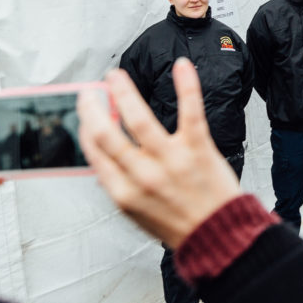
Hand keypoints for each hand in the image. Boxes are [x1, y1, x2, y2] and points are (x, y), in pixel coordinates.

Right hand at [78, 58, 242, 248]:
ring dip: (124, 93)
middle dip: (93, 107)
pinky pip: (189, 111)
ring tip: (116, 77)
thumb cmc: (179, 225)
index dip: (86, 128)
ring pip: (139, 119)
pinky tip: (181, 67)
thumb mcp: (137, 213)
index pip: (94, 153)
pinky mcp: (197, 149)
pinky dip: (186, 86)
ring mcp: (170, 160)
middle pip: (107, 134)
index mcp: (124, 193)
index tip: (85, 114)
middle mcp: (143, 176)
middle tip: (90, 91)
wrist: (217, 235)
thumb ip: (119, 184)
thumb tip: (103, 158)